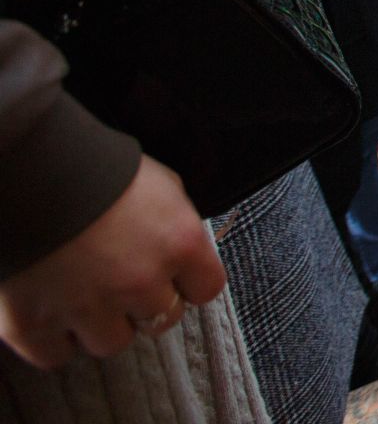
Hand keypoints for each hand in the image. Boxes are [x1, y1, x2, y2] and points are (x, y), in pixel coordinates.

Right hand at [0, 157, 225, 370]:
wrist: (24, 168)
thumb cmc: (94, 167)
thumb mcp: (158, 184)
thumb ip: (177, 223)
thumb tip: (185, 251)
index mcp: (178, 242)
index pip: (206, 288)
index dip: (187, 283)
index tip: (172, 276)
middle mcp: (139, 281)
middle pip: (160, 319)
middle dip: (143, 302)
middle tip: (117, 278)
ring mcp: (86, 307)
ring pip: (111, 342)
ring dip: (100, 324)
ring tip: (80, 290)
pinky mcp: (34, 325)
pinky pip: (57, 355)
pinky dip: (52, 338)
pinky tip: (48, 308)